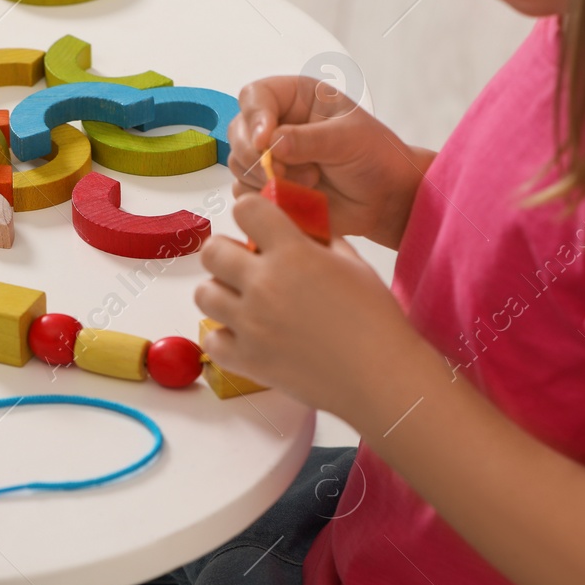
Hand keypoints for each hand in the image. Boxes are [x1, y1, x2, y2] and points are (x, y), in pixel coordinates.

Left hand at [195, 194, 411, 411]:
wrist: (380, 376)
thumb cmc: (375, 320)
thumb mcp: (353, 264)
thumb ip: (320, 240)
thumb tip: (299, 230)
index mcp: (292, 253)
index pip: (245, 208)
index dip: (249, 213)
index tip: (256, 224)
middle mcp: (264, 284)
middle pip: (212, 251)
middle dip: (226, 253)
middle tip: (244, 265)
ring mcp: (251, 323)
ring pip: (204, 293)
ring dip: (220, 292)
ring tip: (242, 301)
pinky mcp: (247, 359)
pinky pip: (211, 340)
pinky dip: (224, 336)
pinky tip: (245, 335)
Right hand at [229, 75, 434, 249]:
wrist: (385, 199)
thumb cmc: (375, 157)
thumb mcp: (348, 139)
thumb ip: (308, 140)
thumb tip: (271, 143)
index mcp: (295, 98)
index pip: (255, 96)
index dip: (254, 117)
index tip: (264, 142)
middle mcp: (277, 123)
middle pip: (237, 131)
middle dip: (257, 156)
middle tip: (284, 172)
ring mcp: (270, 156)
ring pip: (238, 164)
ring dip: (266, 179)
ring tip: (309, 184)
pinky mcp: (268, 186)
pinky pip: (245, 192)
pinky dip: (265, 198)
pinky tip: (296, 199)